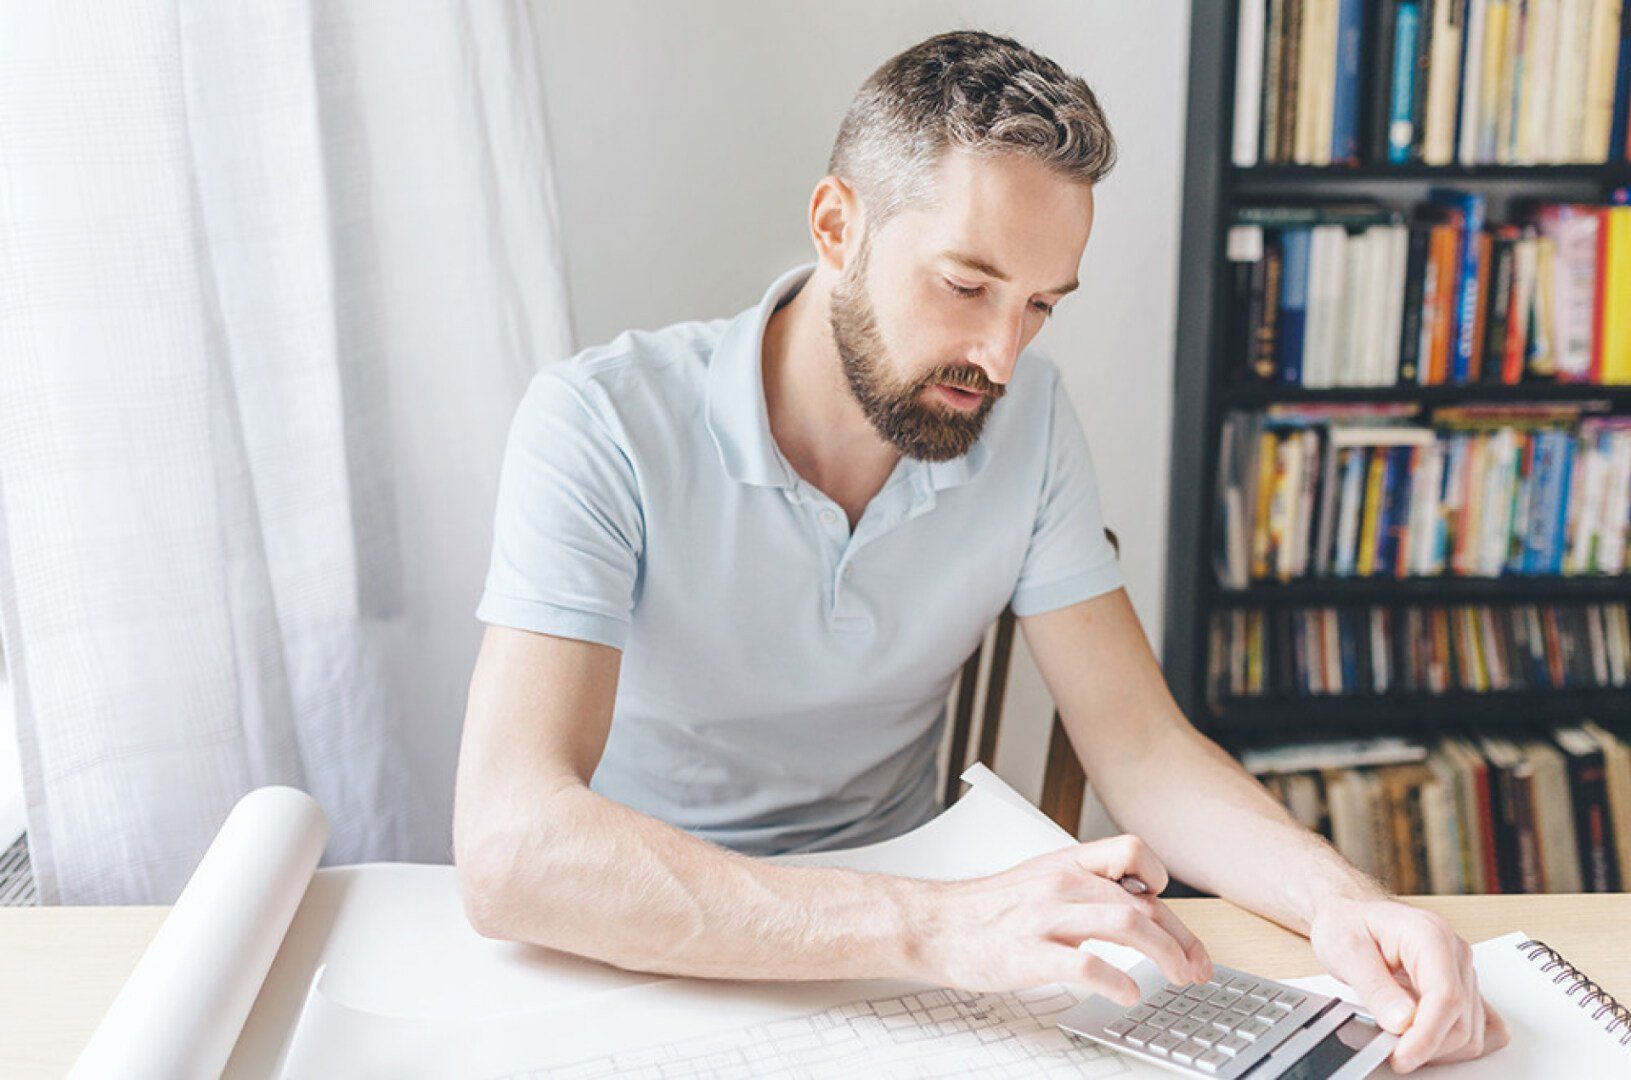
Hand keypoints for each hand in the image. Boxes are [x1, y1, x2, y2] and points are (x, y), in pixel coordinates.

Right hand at [914, 835, 1212, 1001]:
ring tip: (1177, 978)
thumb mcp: (1039, 880)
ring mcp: (1045, 917)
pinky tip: (1127, 994)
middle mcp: (1061, 884)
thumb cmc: (987, 909)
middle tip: (1195, 966)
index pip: (1133, 851)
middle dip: (1180, 938)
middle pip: (1142, 901)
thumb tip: (1133, 904)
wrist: (933, 925)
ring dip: (1164, 954)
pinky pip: (1086, 963)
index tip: (1170, 914)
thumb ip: (1084, 885)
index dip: (1160, 880)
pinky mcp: (1029, 953)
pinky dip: (1116, 980)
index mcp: (1066, 863)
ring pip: (1126, 924)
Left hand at [1309, 896, 1509, 1072]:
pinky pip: (1481, 1028)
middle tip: (1389, 1050)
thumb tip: (1403, 1022)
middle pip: (1462, 1022)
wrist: (1350, 913)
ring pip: (1472, 1032)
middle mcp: (1455, 952)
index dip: (1426, 1036)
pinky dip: (1456, 1044)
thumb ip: (1376, 988)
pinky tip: (1425, 1039)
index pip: (1446, 997)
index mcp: (1430, 936)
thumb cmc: (1347, 923)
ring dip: (1438, 1048)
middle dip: (1427, 1046)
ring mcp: (1462, 971)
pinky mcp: (1463, 987)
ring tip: (1400, 1040)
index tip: (1402, 1057)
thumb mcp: (1346, 950)